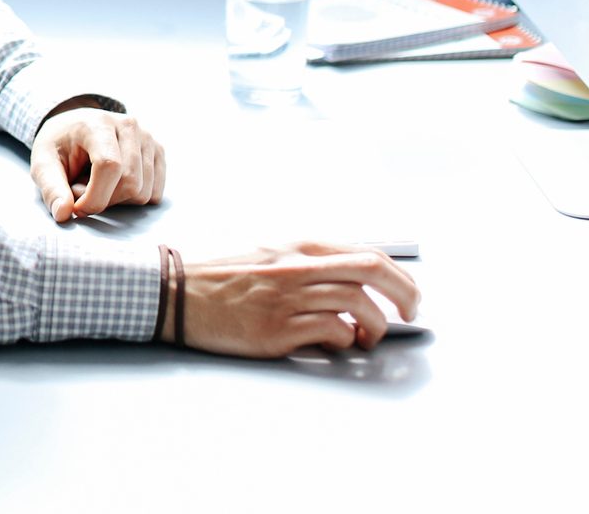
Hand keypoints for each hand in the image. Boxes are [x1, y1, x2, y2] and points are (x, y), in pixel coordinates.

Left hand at [30, 105, 164, 220]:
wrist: (75, 128)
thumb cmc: (59, 146)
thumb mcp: (42, 163)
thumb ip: (51, 188)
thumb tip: (63, 214)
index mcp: (98, 123)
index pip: (109, 166)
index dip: (95, 197)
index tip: (77, 208)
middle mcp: (129, 125)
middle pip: (130, 184)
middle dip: (103, 199)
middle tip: (81, 189)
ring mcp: (148, 138)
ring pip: (143, 192)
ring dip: (117, 200)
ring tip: (96, 183)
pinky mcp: (158, 152)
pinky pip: (155, 194)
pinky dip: (133, 199)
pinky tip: (115, 184)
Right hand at [178, 241, 420, 356]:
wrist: (179, 294)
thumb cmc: (224, 278)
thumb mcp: (271, 254)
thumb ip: (310, 263)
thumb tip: (355, 282)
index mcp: (299, 246)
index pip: (367, 253)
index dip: (399, 276)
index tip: (408, 294)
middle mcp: (298, 266)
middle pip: (371, 271)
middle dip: (404, 293)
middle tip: (410, 313)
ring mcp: (288, 296)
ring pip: (357, 304)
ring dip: (374, 325)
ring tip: (367, 337)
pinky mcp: (277, 327)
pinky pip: (331, 331)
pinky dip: (344, 339)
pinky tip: (339, 343)